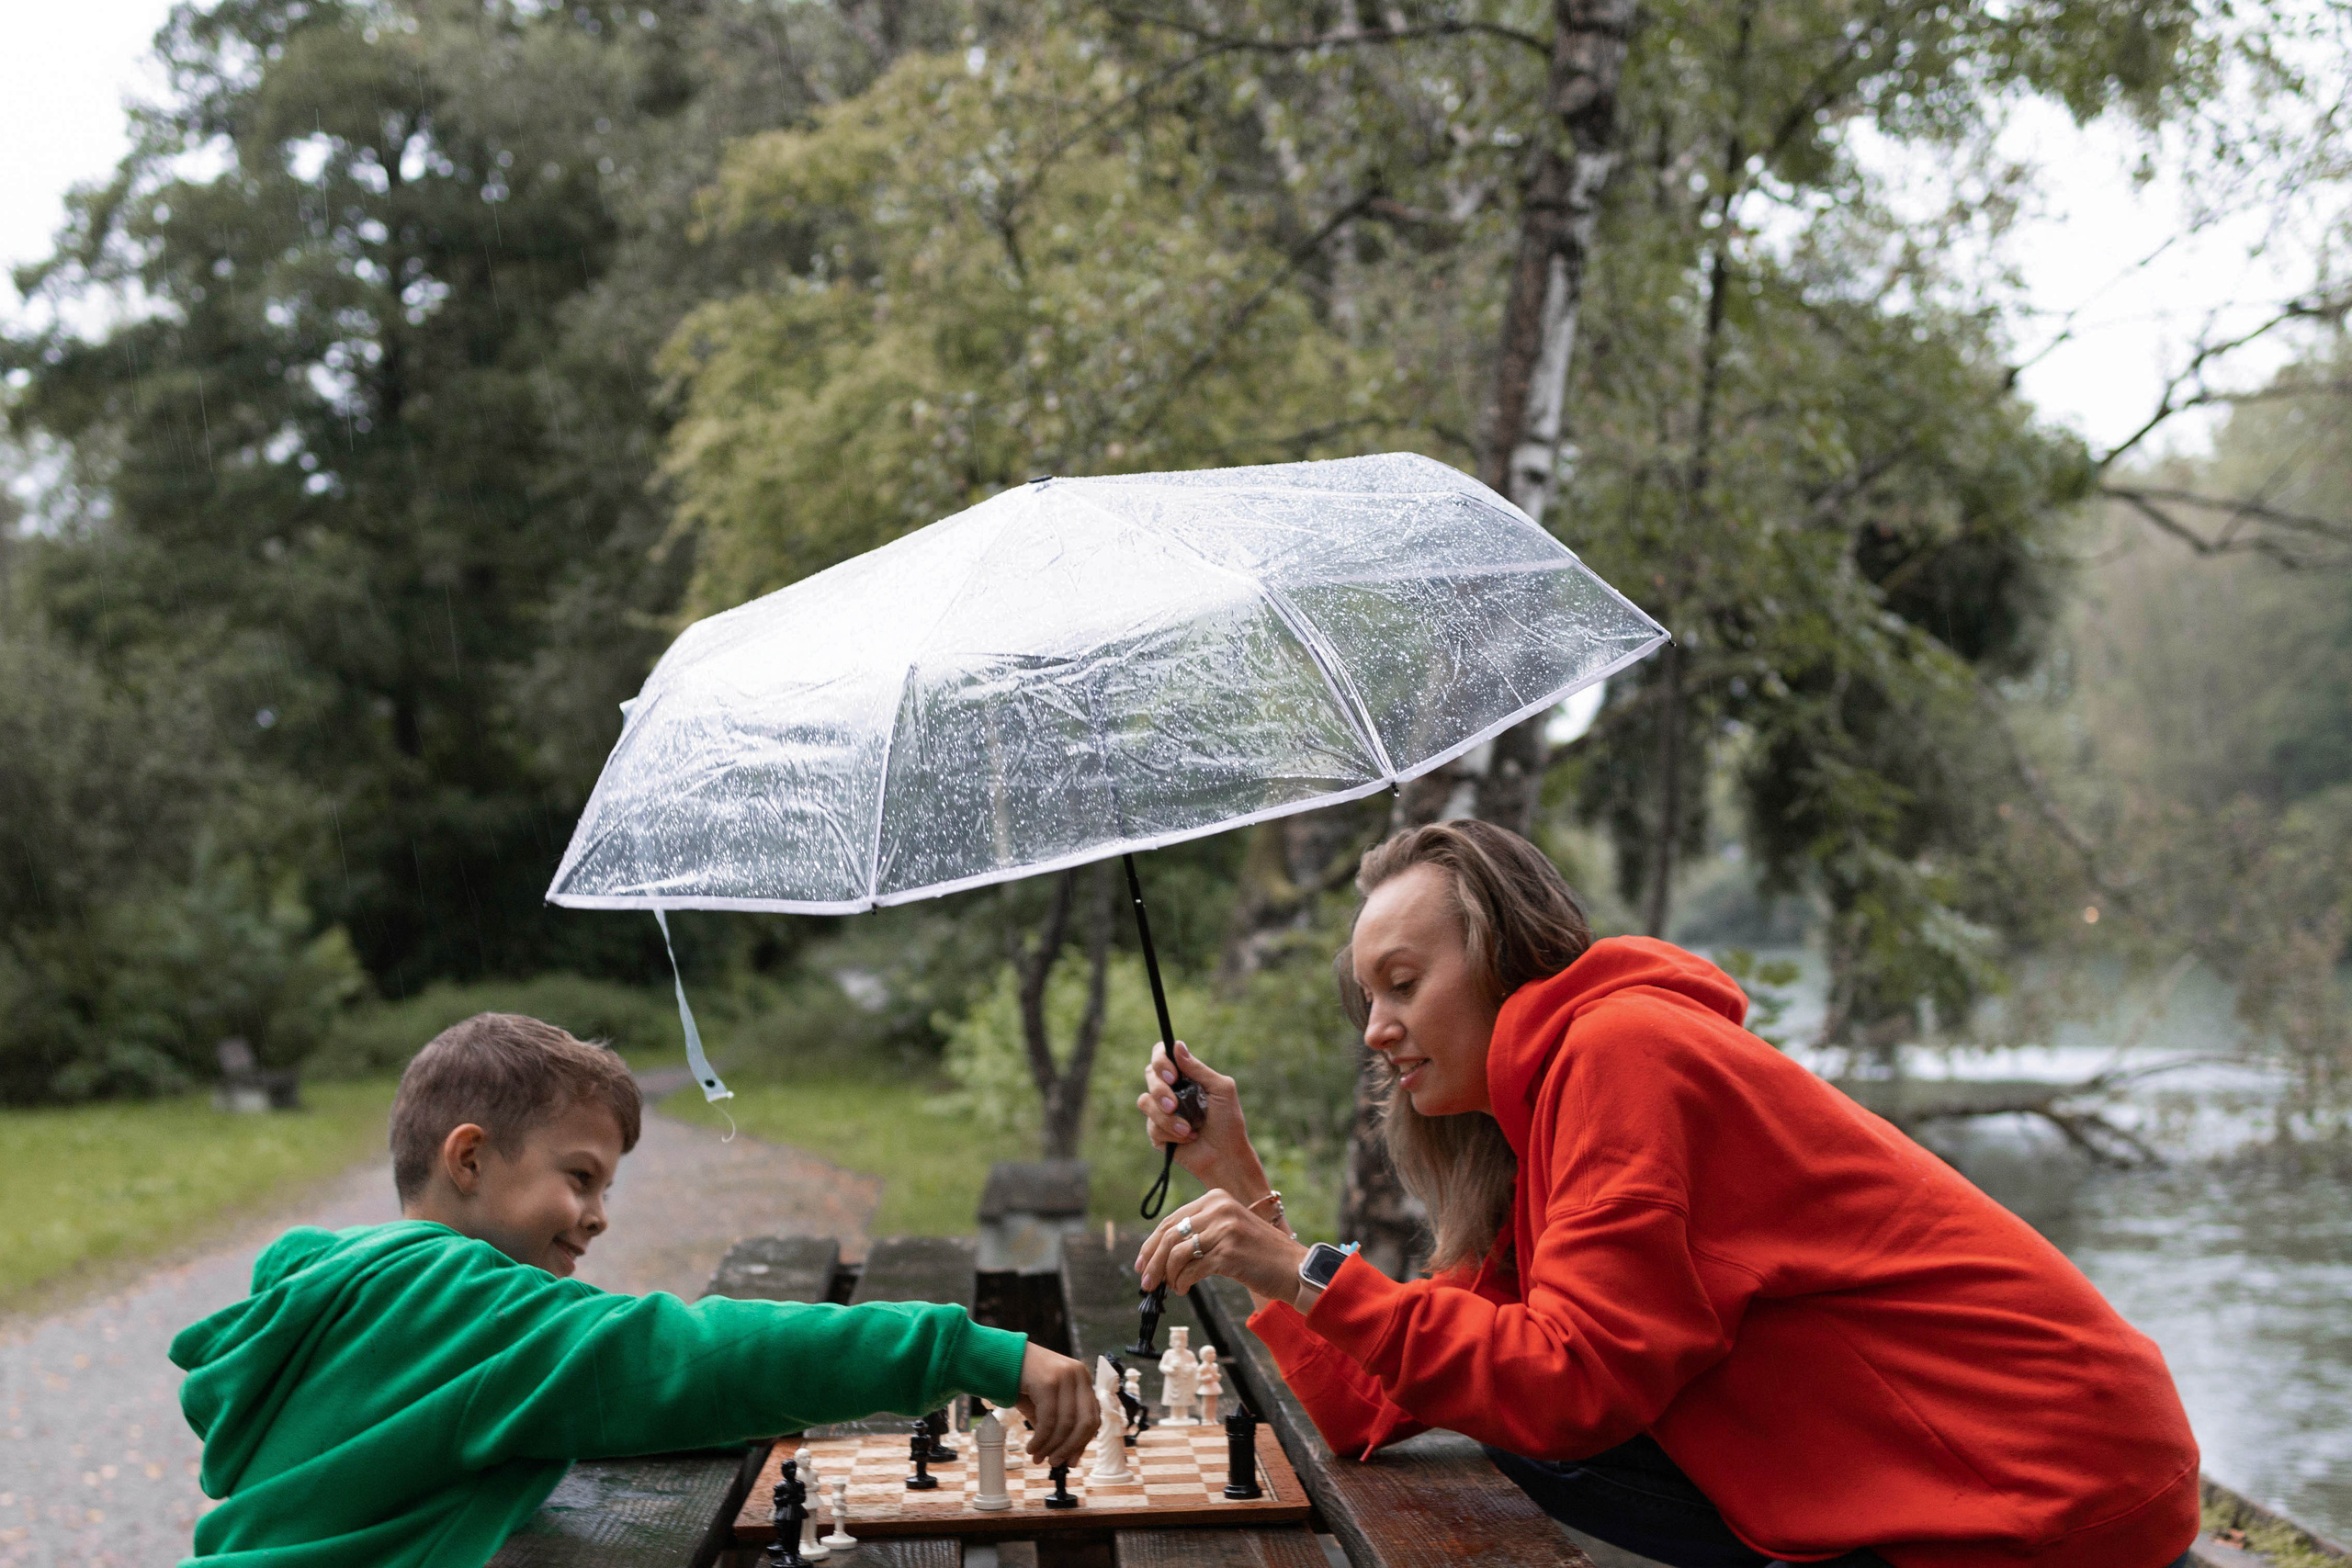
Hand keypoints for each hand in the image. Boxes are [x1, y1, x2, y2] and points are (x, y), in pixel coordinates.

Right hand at [1014, 1341, 1098, 1467]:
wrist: (1000, 1359)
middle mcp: (1078, 1375)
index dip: (1083, 1443)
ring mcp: (1064, 1376)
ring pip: (1066, 1424)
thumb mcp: (1046, 1404)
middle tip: (1054, 1462)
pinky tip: (1032, 1447)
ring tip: (1038, 1457)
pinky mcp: (1048, 1381)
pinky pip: (1049, 1420)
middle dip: (1069, 1448)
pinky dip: (1041, 1439)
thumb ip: (1059, 1426)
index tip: (1071, 1461)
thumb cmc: (1024, 1382)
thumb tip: (1068, 1458)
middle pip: (1085, 1422)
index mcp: (1083, 1379)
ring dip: (1051, 1447)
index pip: (1093, 1417)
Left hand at [1134, 1189, 1308, 1304]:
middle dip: (1152, 1262)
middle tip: (1146, 1283)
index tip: (1141, 1263)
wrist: (1294, 1267)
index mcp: (1216, 1198)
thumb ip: (1201, 1231)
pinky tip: (1183, 1289)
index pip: (1171, 1220)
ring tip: (1170, 1288)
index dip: (1151, 1244)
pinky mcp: (1228, 1252)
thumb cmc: (1260, 1254)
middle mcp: (1219, 1208)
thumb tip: (1161, 1252)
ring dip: (1167, 1276)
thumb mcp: (1229, 1229)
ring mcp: (1224, 1229)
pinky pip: (1191, 1270)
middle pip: (1169, 1235)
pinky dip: (1182, 1283)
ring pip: (1176, 1254)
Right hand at [1135, 1041, 1267, 1196]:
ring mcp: (1161, 1111)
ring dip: (1168, 1117)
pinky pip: (1152, 1126)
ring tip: (1189, 1129)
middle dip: (1160, 1090)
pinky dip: (1171, 1133)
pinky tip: (1188, 1138)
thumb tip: (1177, 1045)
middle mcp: (1171, 1090)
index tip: (1172, 1075)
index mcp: (1185, 1076)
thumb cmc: (1228, 1121)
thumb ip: (1197, 1068)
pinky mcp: (1157, 1132)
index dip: (1161, 1060)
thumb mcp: (1220, 1089)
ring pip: (1145, 1102)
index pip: (1162, 1056)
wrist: (1226, 1156)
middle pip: (1149, 1075)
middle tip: (1174, 1104)